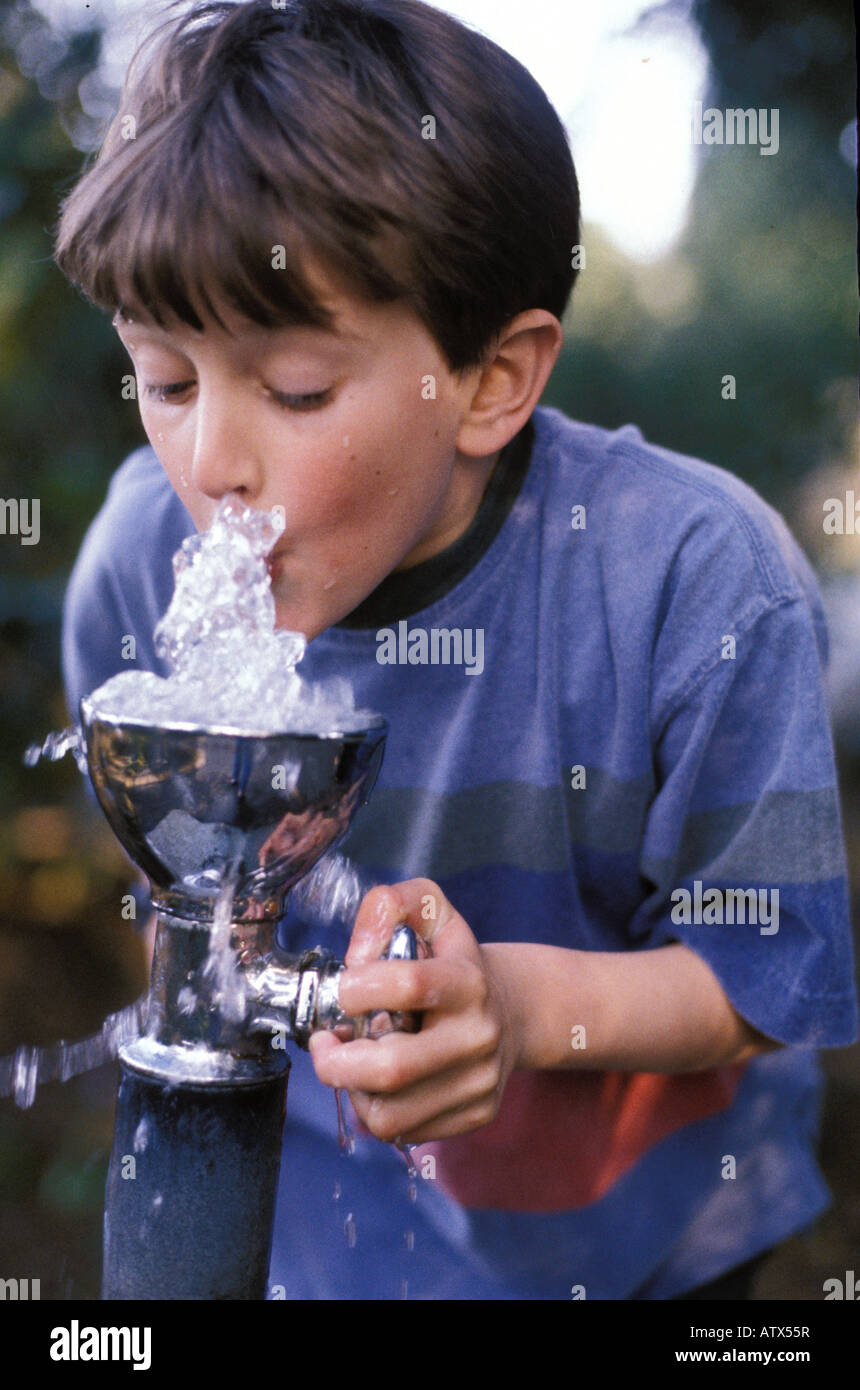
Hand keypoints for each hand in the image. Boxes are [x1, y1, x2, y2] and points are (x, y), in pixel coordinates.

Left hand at [308, 878, 523, 1143]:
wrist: (512, 1009)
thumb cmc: (454, 960)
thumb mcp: (430, 911)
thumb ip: (389, 905)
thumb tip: (357, 953)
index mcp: (468, 981)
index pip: (410, 985)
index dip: (359, 988)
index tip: (342, 990)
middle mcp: (479, 1036)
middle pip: (392, 1069)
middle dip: (336, 1062)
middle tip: (325, 1043)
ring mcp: (479, 1082)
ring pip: (390, 1113)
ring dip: (353, 1090)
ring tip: (353, 1063)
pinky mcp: (476, 1115)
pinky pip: (404, 1130)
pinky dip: (377, 1109)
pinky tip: (380, 1082)